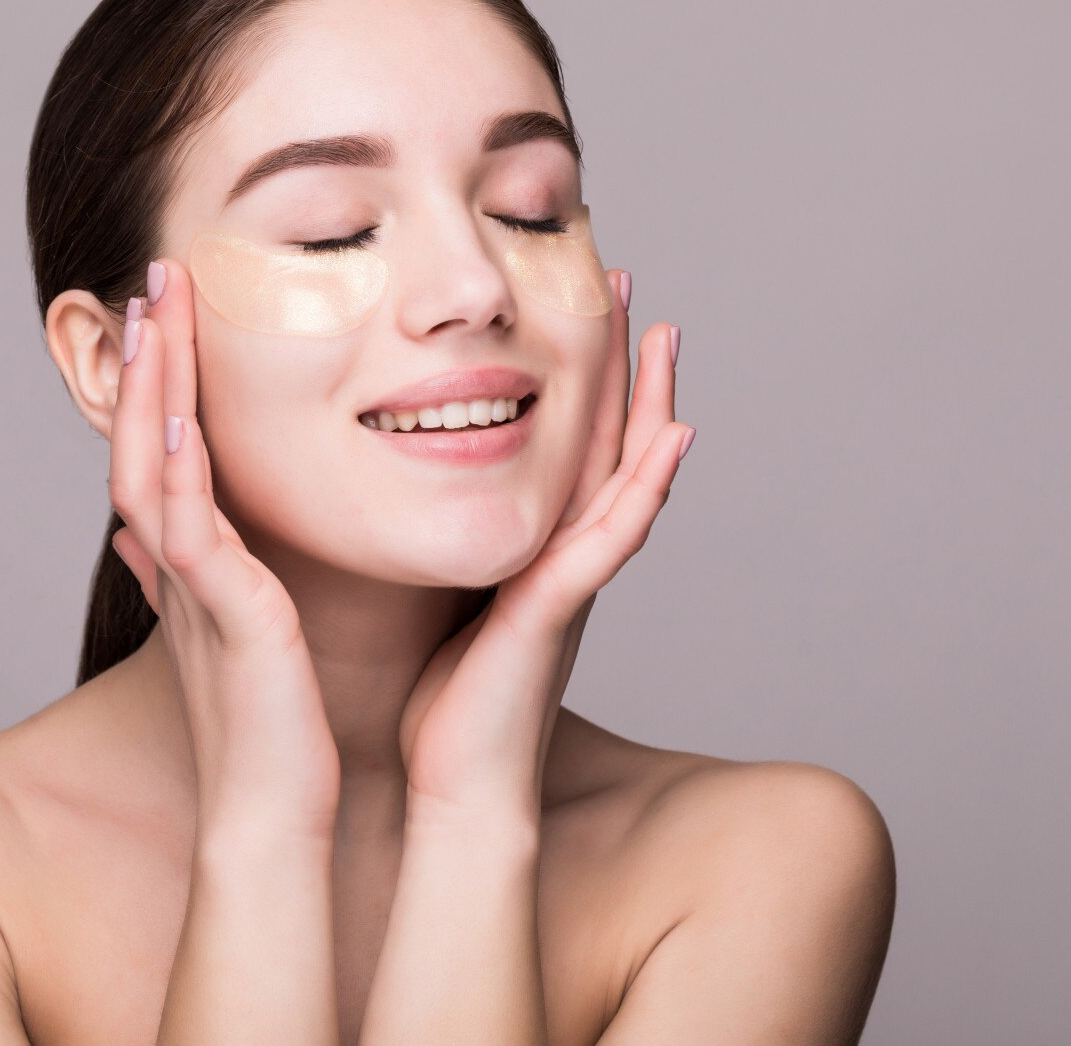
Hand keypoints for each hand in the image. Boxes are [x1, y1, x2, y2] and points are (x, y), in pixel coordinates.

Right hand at [107, 258, 342, 840]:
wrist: (273, 809)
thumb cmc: (270, 724)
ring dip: (153, 391)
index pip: (164, 447)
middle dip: (148, 358)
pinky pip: (188, 534)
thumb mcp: (237, 629)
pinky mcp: (223, 618)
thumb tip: (157, 539)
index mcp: (193, 561)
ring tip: (157, 315)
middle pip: (144, 438)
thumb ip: (209, 576)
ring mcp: (193, 589)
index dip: (163, 377)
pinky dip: (181, 474)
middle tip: (153, 278)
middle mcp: (179, 566)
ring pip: (152, 468)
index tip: (172, 307)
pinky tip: (186, 419)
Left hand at [396, 269, 692, 820]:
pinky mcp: (563, 608)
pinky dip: (649, 489)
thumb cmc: (442, 703)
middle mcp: (566, 554)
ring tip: (664, 333)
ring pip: (627, 475)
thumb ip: (440, 546)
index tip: (577, 300)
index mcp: (535, 547)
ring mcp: (574, 579)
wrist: (458, 786)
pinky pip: (615, 538)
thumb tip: (397, 496)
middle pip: (610, 441)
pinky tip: (674, 440)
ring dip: (653, 404)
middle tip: (630, 285)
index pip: (565, 442)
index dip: (580, 373)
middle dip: (625, 364)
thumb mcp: (440, 595)